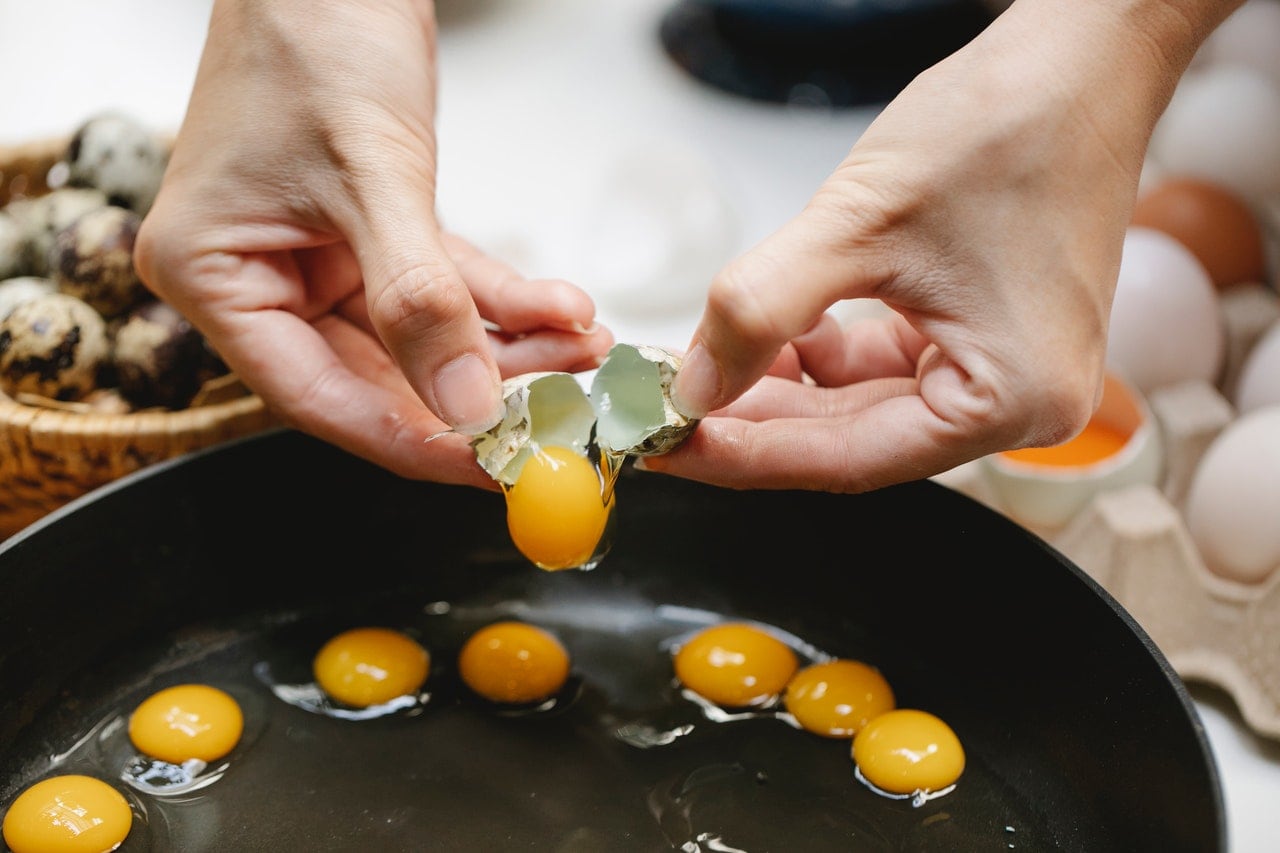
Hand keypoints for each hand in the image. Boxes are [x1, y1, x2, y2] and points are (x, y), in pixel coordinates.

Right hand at [135, 0, 612, 488]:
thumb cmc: (314, 34)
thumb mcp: (372, 176)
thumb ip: (419, 300)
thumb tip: (465, 406)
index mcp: (213, 275)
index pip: (317, 397)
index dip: (411, 438)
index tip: (492, 464)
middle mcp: (256, 280)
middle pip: (376, 377)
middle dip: (477, 392)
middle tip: (557, 414)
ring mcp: (312, 261)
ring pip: (420, 339)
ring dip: (505, 346)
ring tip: (580, 348)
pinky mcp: (364, 238)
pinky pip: (439, 288)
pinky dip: (500, 299)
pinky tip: (560, 307)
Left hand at [648, 0, 1240, 491]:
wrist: (1079, 57)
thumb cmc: (1008, 123)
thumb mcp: (857, 223)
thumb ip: (761, 310)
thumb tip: (694, 387)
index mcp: (1014, 399)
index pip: (847, 460)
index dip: (744, 453)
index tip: (666, 445)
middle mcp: (1021, 406)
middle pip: (851, 442)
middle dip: (753, 418)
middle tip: (665, 411)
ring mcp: (1003, 372)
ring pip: (859, 408)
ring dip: (779, 386)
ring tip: (703, 364)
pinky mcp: (984, 338)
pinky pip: (882, 368)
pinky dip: (819, 355)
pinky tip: (769, 334)